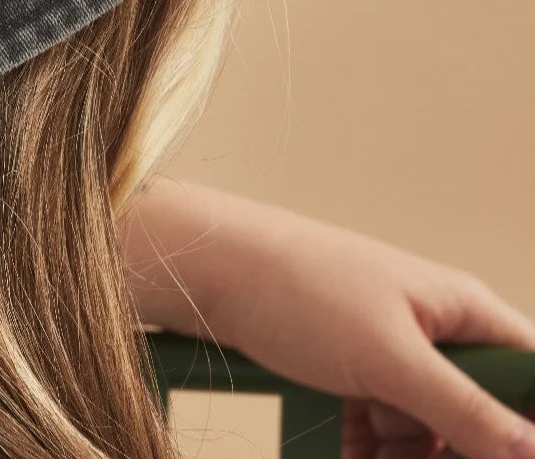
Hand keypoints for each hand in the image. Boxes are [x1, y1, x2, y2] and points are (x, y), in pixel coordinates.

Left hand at [119, 179, 534, 458]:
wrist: (206, 270)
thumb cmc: (297, 289)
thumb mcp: (388, 357)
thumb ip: (463, 406)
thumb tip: (531, 447)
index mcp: (460, 310)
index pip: (528, 375)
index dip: (523, 426)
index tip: (493, 454)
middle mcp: (433, 326)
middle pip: (479, 415)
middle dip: (451, 451)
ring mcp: (388, 347)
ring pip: (426, 427)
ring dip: (405, 456)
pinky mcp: (348, 365)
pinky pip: (380, 423)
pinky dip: (369, 448)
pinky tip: (349, 455)